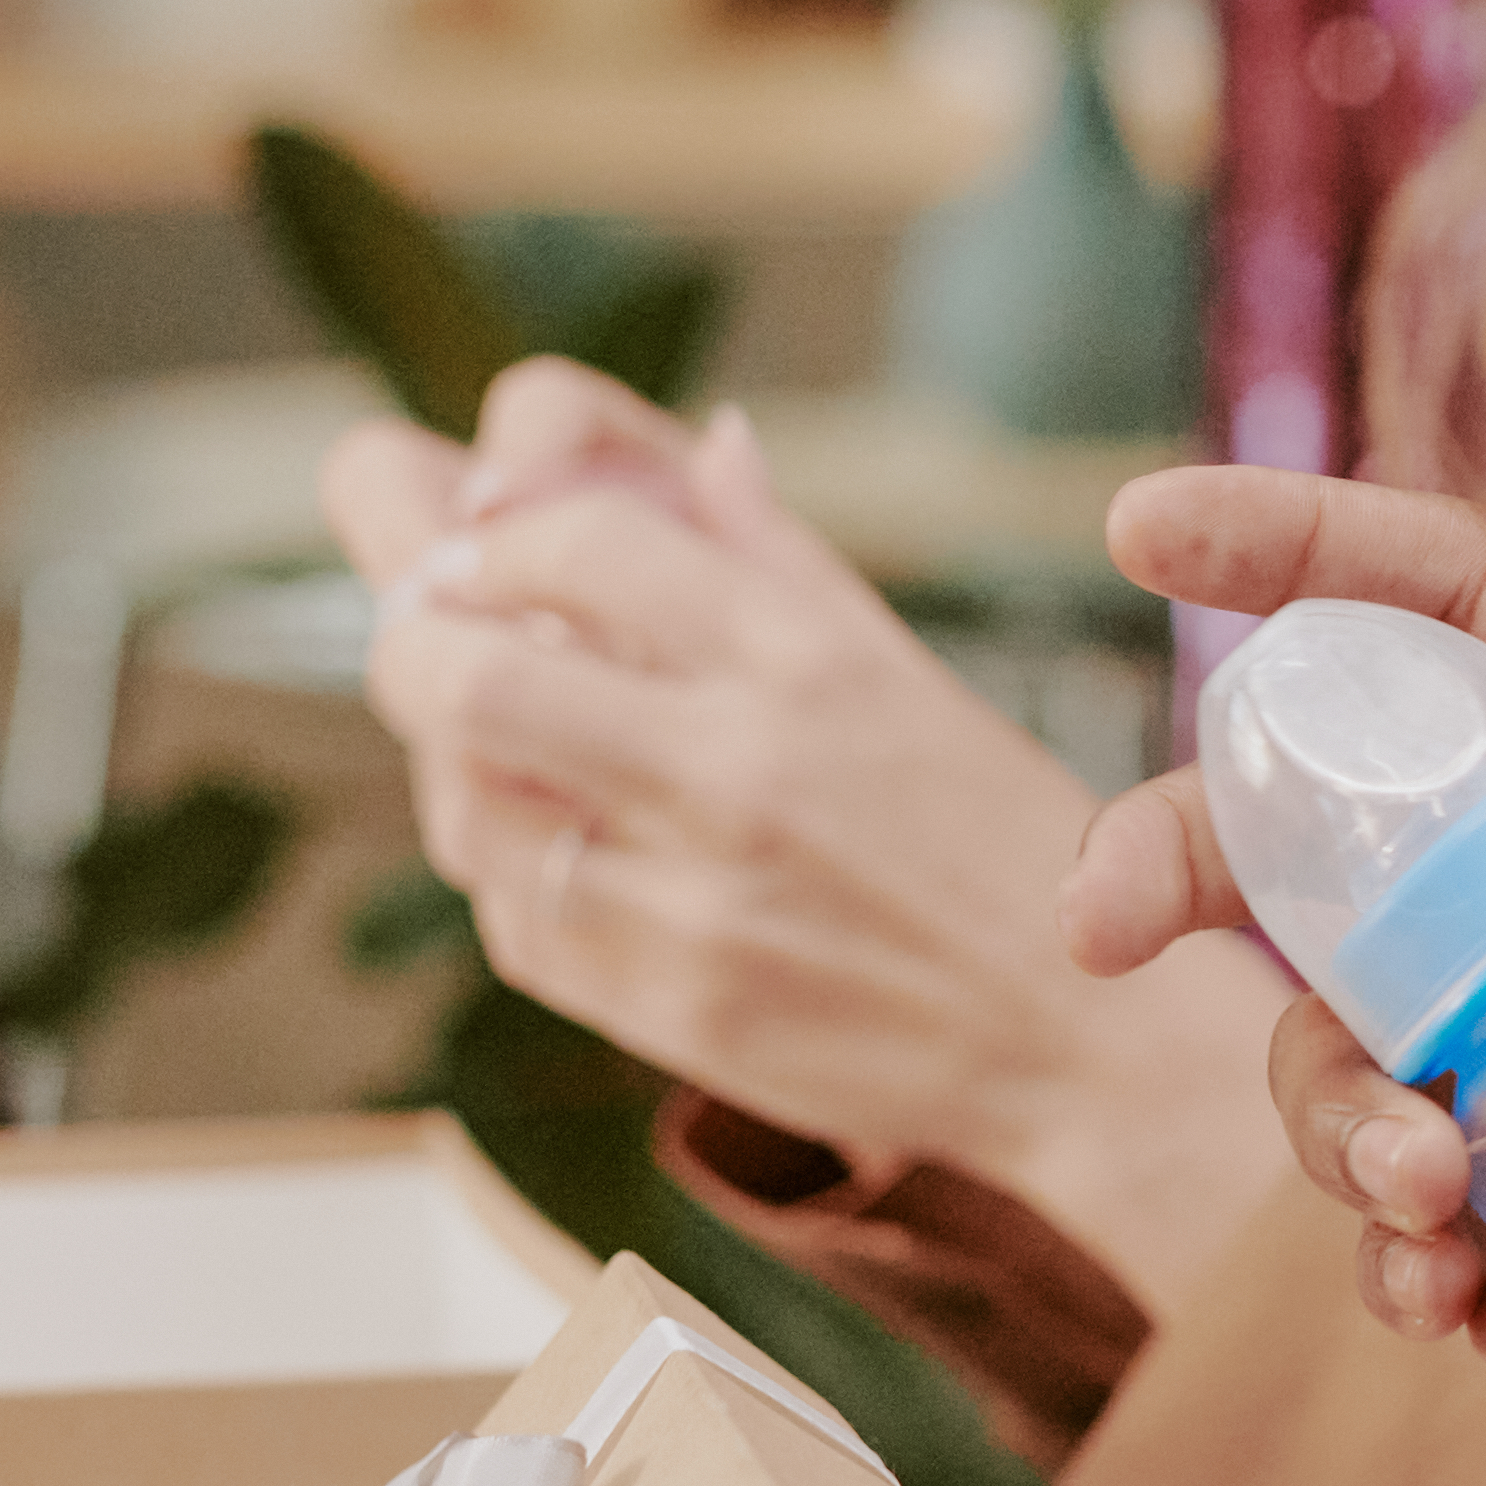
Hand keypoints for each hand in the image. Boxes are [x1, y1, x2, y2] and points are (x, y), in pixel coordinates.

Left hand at [342, 367, 1289, 1303]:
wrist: (1076, 1045)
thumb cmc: (992, 839)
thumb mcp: (900, 667)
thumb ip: (774, 552)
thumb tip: (699, 440)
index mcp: (802, 652)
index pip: (570, 537)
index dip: (492, 524)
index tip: (484, 543)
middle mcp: (735, 766)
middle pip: (457, 672)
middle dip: (408, 636)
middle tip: (425, 629)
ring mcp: (687, 898)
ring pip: (461, 803)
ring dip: (456, 761)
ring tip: (513, 746)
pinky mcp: (661, 1006)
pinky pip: (510, 917)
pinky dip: (515, 873)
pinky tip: (577, 854)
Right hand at [1053, 471, 1485, 1339]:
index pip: (1460, 613)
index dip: (1298, 550)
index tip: (1142, 530)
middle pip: (1341, 852)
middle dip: (1202, 873)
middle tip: (1128, 931)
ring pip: (1365, 1052)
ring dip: (1333, 1118)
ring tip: (1426, 1211)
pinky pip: (1452, 1225)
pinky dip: (1417, 1263)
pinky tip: (1460, 1306)